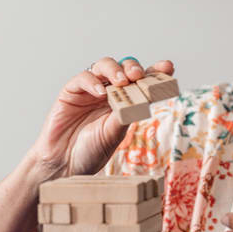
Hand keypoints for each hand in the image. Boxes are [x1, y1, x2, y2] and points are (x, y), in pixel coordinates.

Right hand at [28, 57, 173, 179]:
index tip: (168, 67)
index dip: (155, 72)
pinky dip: (92, 81)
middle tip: (139, 75)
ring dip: (115, 70)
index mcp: (125, 102)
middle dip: (134, 68)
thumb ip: (125, 116)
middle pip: (124, 68)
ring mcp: (90, 90)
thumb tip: (142, 100)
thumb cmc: (91, 151)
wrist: (64, 164)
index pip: (142, 82)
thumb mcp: (113, 135)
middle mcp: (109, 92)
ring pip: (104, 66)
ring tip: (122, 81)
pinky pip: (83, 78)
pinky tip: (100, 92)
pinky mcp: (71, 92)